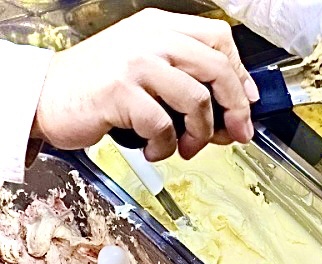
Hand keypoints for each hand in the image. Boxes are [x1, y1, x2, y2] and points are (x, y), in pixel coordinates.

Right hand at [31, 9, 259, 161]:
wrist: (48, 96)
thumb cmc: (100, 89)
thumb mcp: (146, 70)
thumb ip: (186, 80)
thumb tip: (233, 115)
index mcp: (160, 27)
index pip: (219, 39)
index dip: (240, 76)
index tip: (247, 104)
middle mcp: (150, 39)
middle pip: (217, 70)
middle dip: (235, 110)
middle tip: (236, 135)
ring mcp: (134, 63)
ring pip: (196, 100)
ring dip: (200, 135)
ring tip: (185, 147)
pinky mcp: (120, 91)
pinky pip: (163, 126)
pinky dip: (164, 148)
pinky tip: (154, 149)